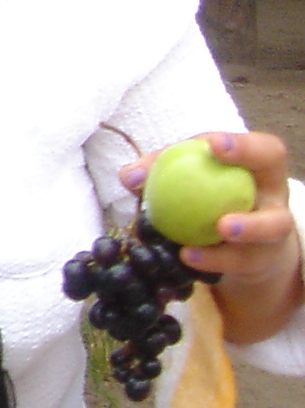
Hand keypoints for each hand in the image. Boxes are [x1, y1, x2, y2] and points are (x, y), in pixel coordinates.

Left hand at [123, 130, 302, 344]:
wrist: (233, 240)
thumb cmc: (205, 191)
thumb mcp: (189, 173)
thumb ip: (161, 168)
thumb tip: (129, 177)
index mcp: (260, 168)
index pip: (262, 150)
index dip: (243, 145)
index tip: (214, 144)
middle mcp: (273, 199)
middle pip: (277, 194)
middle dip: (253, 211)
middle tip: (224, 217)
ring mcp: (271, 234)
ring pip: (268, 231)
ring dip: (245, 231)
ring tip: (218, 230)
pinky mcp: (260, 261)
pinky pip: (239, 262)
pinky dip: (212, 259)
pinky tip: (188, 257)